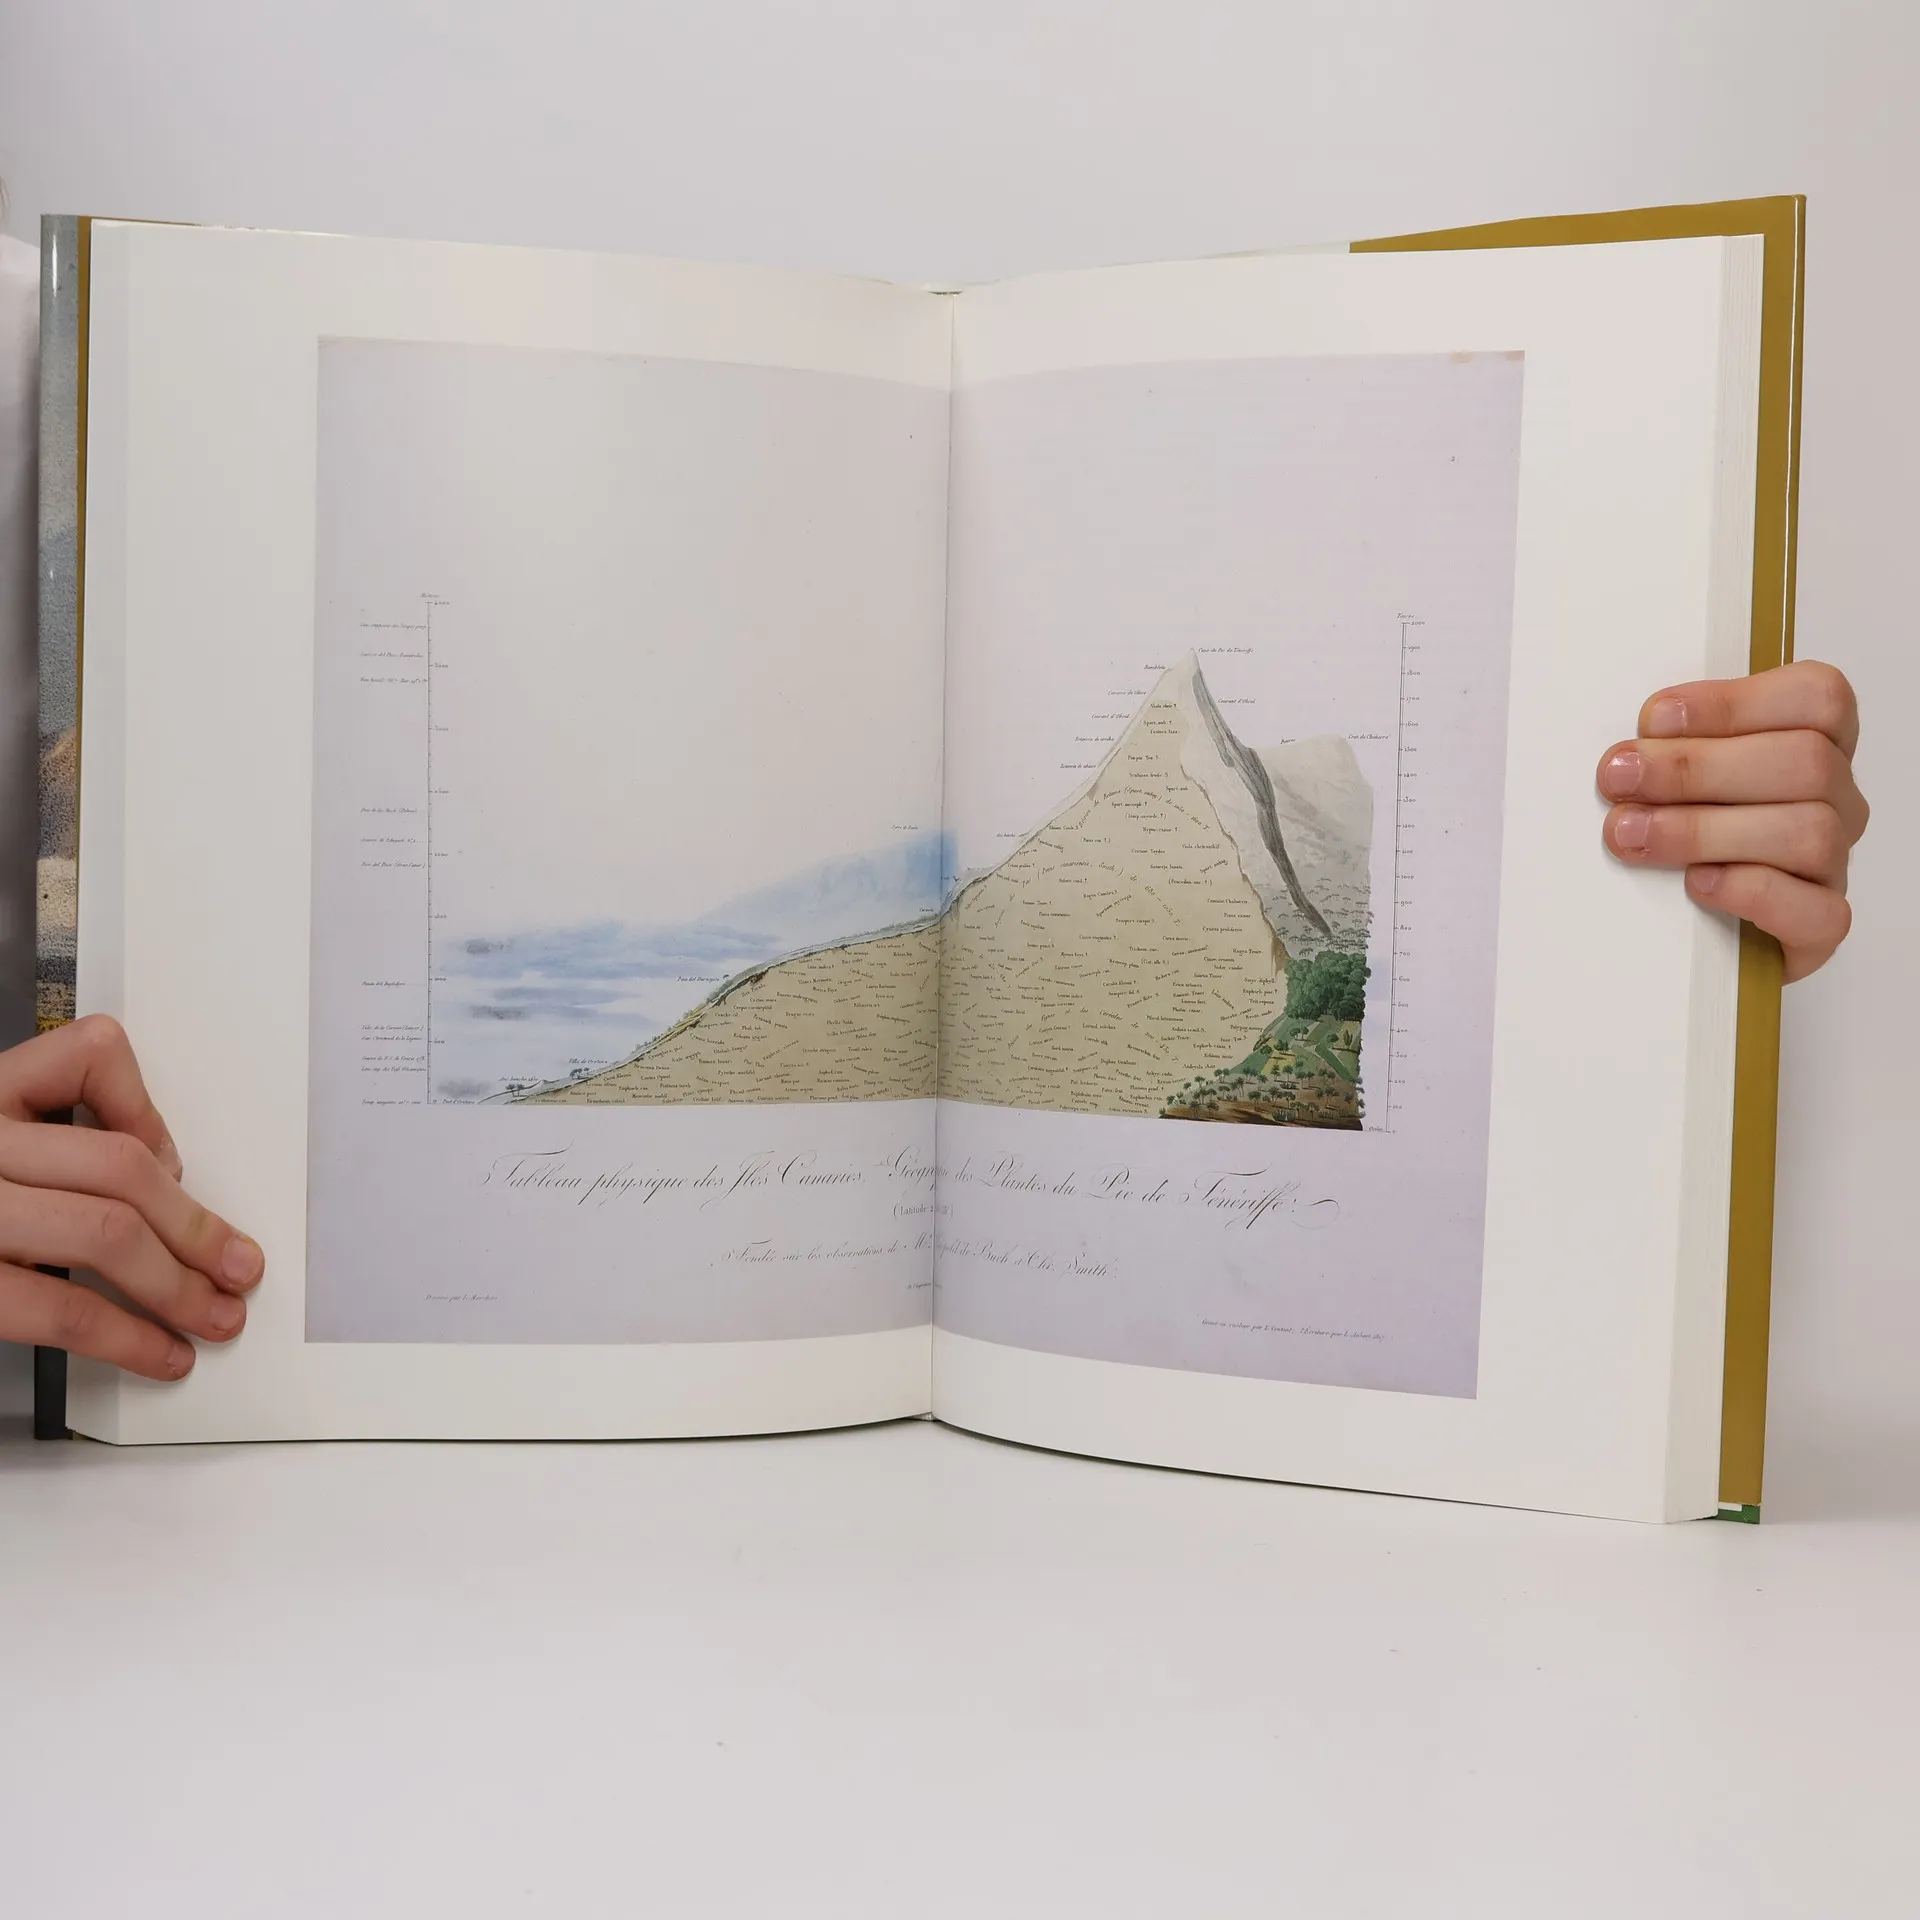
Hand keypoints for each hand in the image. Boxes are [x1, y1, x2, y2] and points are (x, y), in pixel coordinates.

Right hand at [0, 1015, 263, 1378]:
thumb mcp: (0, 1142)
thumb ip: (55, 1135)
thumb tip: (162, 1171)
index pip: (91, 1054)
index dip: (149, 1108)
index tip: (176, 1163)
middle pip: (121, 1165)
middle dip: (196, 1226)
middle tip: (239, 1267)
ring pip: (105, 1231)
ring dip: (180, 1285)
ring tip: (215, 1318)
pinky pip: (58, 1304)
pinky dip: (126, 1336)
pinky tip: (159, 1353)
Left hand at [1597, 660, 1866, 981]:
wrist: (1692, 932)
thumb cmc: (1680, 831)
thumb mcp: (1673, 772)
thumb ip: (1668, 746)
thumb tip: (1625, 749)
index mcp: (1817, 741)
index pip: (1816, 697)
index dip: (1733, 703)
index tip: (1653, 719)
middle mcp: (1836, 799)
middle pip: (1806, 763)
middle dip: (1697, 769)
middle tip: (1620, 779)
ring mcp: (1832, 864)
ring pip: (1808, 833)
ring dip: (1705, 830)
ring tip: (1631, 834)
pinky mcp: (1821, 926)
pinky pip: (1818, 912)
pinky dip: (1751, 892)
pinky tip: (1696, 883)